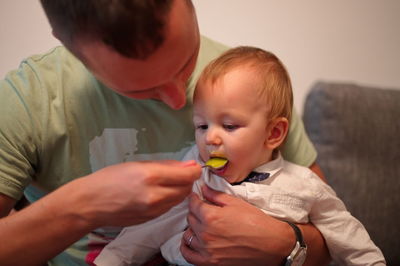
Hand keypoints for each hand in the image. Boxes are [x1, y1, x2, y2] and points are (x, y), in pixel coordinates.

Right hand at [71, 160, 200, 227]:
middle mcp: (155, 196)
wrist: (91, 204)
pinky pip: (169, 207)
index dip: (194, 170)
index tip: (193, 166)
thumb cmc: (111, 178)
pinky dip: (170, 199)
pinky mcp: (152, 219)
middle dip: (188, 180)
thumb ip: (166, 165)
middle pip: (187, 188)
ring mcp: (154, 211)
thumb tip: (188, 166)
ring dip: (179, 190)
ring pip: (180, 199)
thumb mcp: (138, 164)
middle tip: (180, 172)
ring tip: (167, 182)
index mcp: (151, 177)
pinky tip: (159, 193)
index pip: (187, 176)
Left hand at [180, 185, 292, 265]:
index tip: (196, 197)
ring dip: (192, 228)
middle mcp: (206, 234)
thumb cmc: (256, 222)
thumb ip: (216, 195)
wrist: (271, 244)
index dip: (194, 198)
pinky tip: (190, 241)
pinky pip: (188, 255)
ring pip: (188, 235)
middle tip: (202, 210)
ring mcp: (207, 250)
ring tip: (199, 224)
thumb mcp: (236, 203)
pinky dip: (186, 247)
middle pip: (190, 219)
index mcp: (211, 216)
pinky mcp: (210, 262)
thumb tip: (204, 188)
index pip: (193, 204)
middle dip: (195, 212)